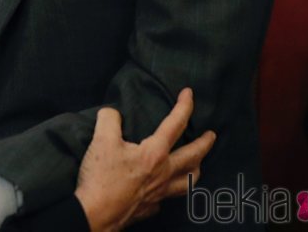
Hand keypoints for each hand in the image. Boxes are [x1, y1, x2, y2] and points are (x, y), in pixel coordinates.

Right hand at [74, 88, 215, 231]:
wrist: (95, 214)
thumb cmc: (101, 177)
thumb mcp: (101, 140)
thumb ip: (109, 119)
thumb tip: (113, 113)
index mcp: (154, 154)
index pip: (175, 125)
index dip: (184, 106)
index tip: (189, 93)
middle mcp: (163, 173)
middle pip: (193, 156)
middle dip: (205, 143)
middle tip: (212, 135)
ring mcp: (159, 193)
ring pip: (188, 182)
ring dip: (197, 170)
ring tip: (198, 164)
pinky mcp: (150, 208)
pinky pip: (166, 198)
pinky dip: (169, 190)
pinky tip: (164, 188)